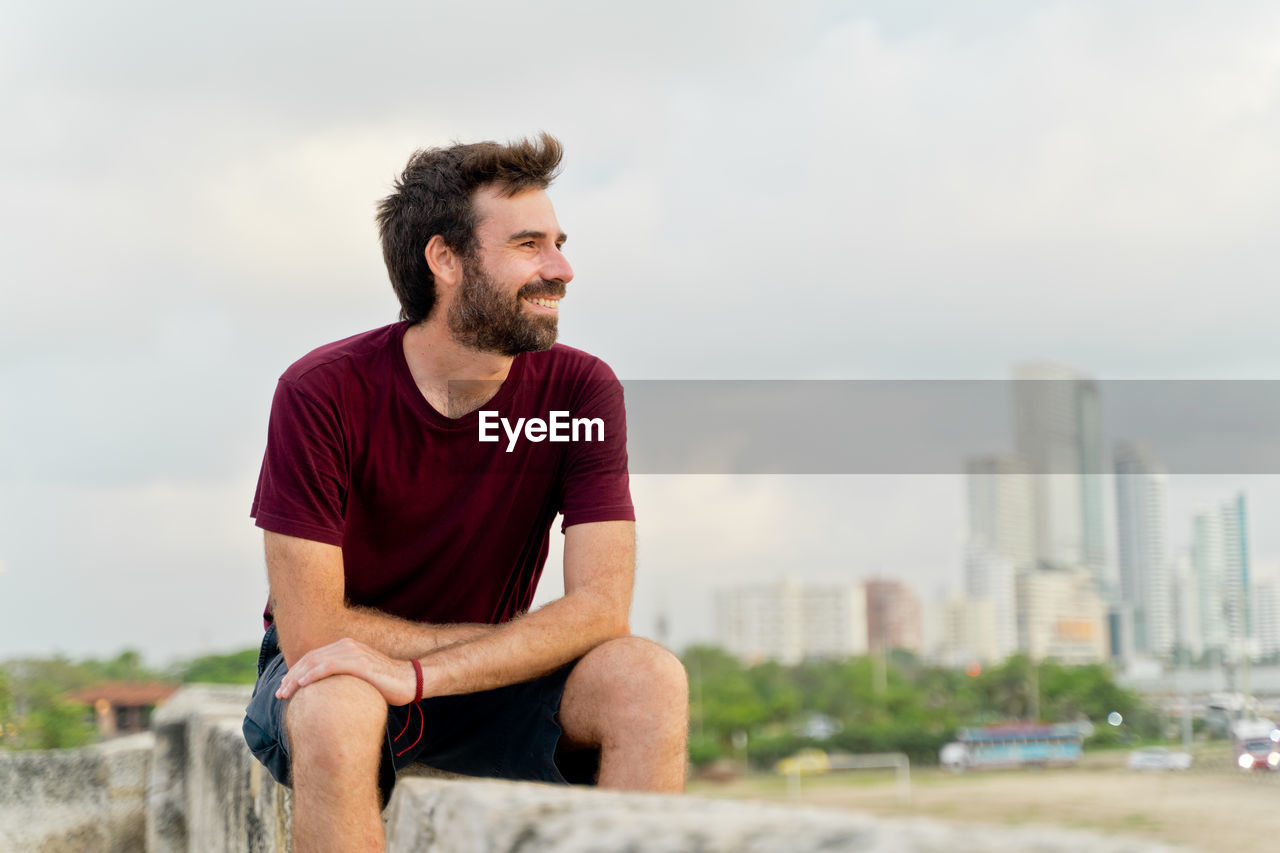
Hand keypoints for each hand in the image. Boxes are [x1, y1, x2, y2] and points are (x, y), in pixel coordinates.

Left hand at [275, 637, 417, 705]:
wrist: (410, 680)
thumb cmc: (386, 683)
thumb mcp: (359, 678)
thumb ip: (343, 679)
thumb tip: (326, 694)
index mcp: (345, 648)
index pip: (313, 657)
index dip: (296, 671)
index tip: (284, 687)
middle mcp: (347, 646)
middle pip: (310, 659)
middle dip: (291, 676)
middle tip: (279, 693)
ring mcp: (353, 653)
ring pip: (315, 662)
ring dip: (296, 677)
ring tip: (285, 691)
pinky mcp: (359, 663)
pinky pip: (330, 666)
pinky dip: (313, 674)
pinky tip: (302, 684)